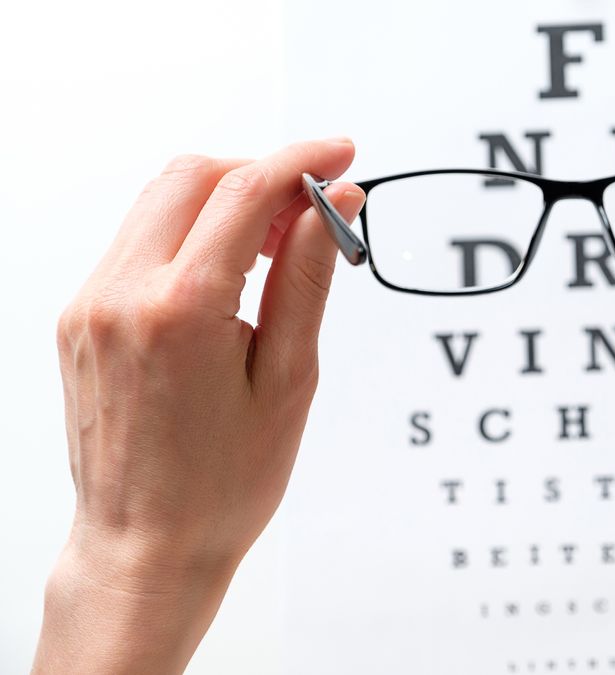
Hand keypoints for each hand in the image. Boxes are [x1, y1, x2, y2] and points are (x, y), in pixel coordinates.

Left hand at [35, 140, 364, 673]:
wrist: (146, 546)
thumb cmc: (224, 483)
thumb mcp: (289, 378)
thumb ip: (309, 277)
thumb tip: (334, 203)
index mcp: (179, 308)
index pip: (245, 190)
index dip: (302, 161)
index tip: (342, 155)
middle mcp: (121, 294)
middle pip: (192, 175)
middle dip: (260, 173)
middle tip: (313, 211)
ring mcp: (90, 304)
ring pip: (159, 202)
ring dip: (223, 203)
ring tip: (276, 251)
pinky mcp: (79, 319)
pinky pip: (136, 243)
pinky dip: (188, 237)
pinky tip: (228, 279)